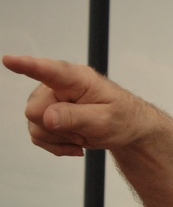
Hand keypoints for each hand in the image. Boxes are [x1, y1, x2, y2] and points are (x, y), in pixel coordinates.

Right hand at [3, 55, 151, 156]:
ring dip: (60, 137)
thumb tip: (47, 117)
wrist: (126, 129)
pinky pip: (37, 136)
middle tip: (85, 129)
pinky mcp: (44, 116)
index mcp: (76, 79)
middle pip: (35, 111)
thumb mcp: (105, 121)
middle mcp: (56, 85)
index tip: (9, 61)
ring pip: (34, 125)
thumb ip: (76, 117)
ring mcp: (48, 100)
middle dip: (58, 127)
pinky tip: (75, 143)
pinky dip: (56, 145)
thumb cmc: (121, 118)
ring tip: (83, 134)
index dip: (27, 66)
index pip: (49, 71)